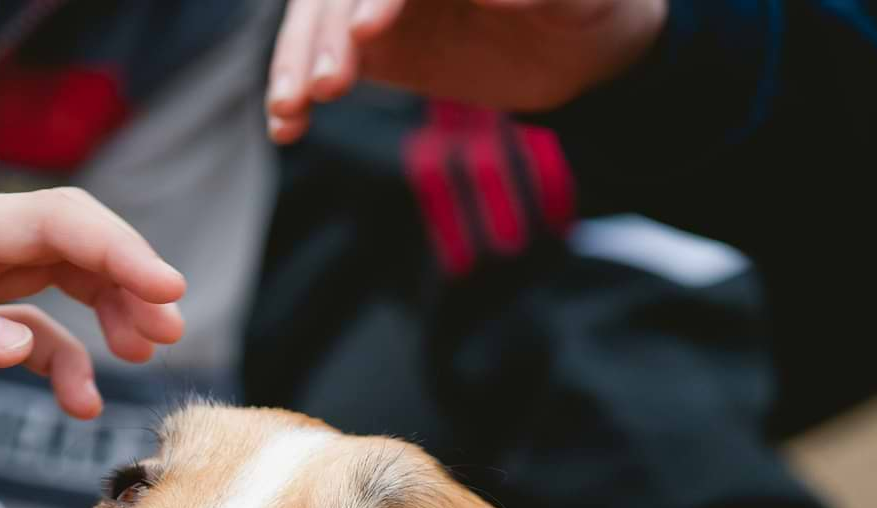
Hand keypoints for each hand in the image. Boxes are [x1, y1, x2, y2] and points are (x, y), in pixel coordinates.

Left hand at [0, 189, 186, 456]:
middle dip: (126, 281)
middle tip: (170, 330)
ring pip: (55, 295)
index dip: (116, 248)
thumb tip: (19, 344)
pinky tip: (80, 403)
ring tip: (145, 357)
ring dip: (106, 320)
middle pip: (66, 250)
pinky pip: (25, 347)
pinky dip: (62, 368)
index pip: (48, 223)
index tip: (167, 290)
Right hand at [267, 0, 666, 143]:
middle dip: (324, 33)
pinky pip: (321, 62)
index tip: (368, 32)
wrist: (585, 49)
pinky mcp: (371, 45)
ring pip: (318, 22)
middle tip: (328, 85)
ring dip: (297, 64)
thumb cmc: (590, 4)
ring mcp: (378, 1)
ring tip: (291, 110)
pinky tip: (286, 126)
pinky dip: (296, 92)